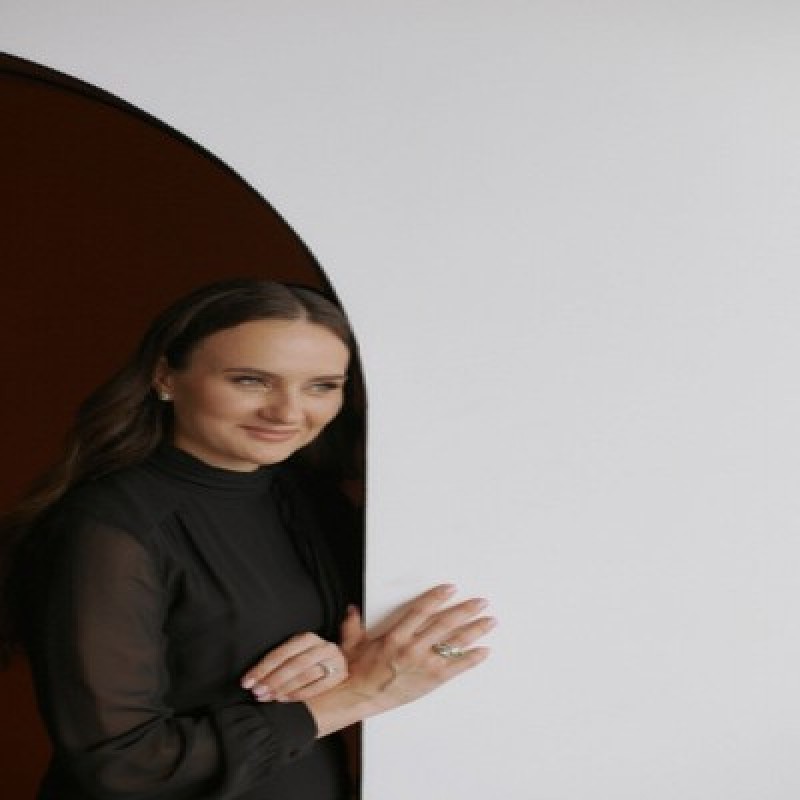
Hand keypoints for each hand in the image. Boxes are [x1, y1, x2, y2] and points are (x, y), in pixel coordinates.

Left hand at [240, 621, 352, 701]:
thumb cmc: (307, 663)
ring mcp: (334, 660)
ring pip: (306, 674)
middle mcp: (322, 646)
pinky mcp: (340, 675)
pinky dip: (300, 694)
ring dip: (284, 688)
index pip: (282, 653)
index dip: (263, 668)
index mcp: (307, 638)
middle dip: (273, 679)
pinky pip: (318, 686)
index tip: (247, 681)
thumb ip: (278, 662)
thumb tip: (252, 678)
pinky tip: (285, 700)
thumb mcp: (295, 654)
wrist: (335, 666)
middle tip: (257, 692)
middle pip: (294, 664)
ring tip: (269, 697)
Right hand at [306, 584, 494, 735]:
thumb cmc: (357, 671)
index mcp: (396, 635)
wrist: (360, 697)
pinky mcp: (432, 680)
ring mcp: (424, 664)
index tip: (451, 588)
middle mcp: (413, 647)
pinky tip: (484, 651)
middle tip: (481, 602)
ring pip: (454, 643)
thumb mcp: (353, 643)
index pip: (421, 610)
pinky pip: (456, 667)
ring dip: (475, 630)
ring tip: (490, 621)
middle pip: (445, 624)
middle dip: (466, 611)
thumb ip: (354, 625)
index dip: (437, 597)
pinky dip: (472, 659)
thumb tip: (353, 610)